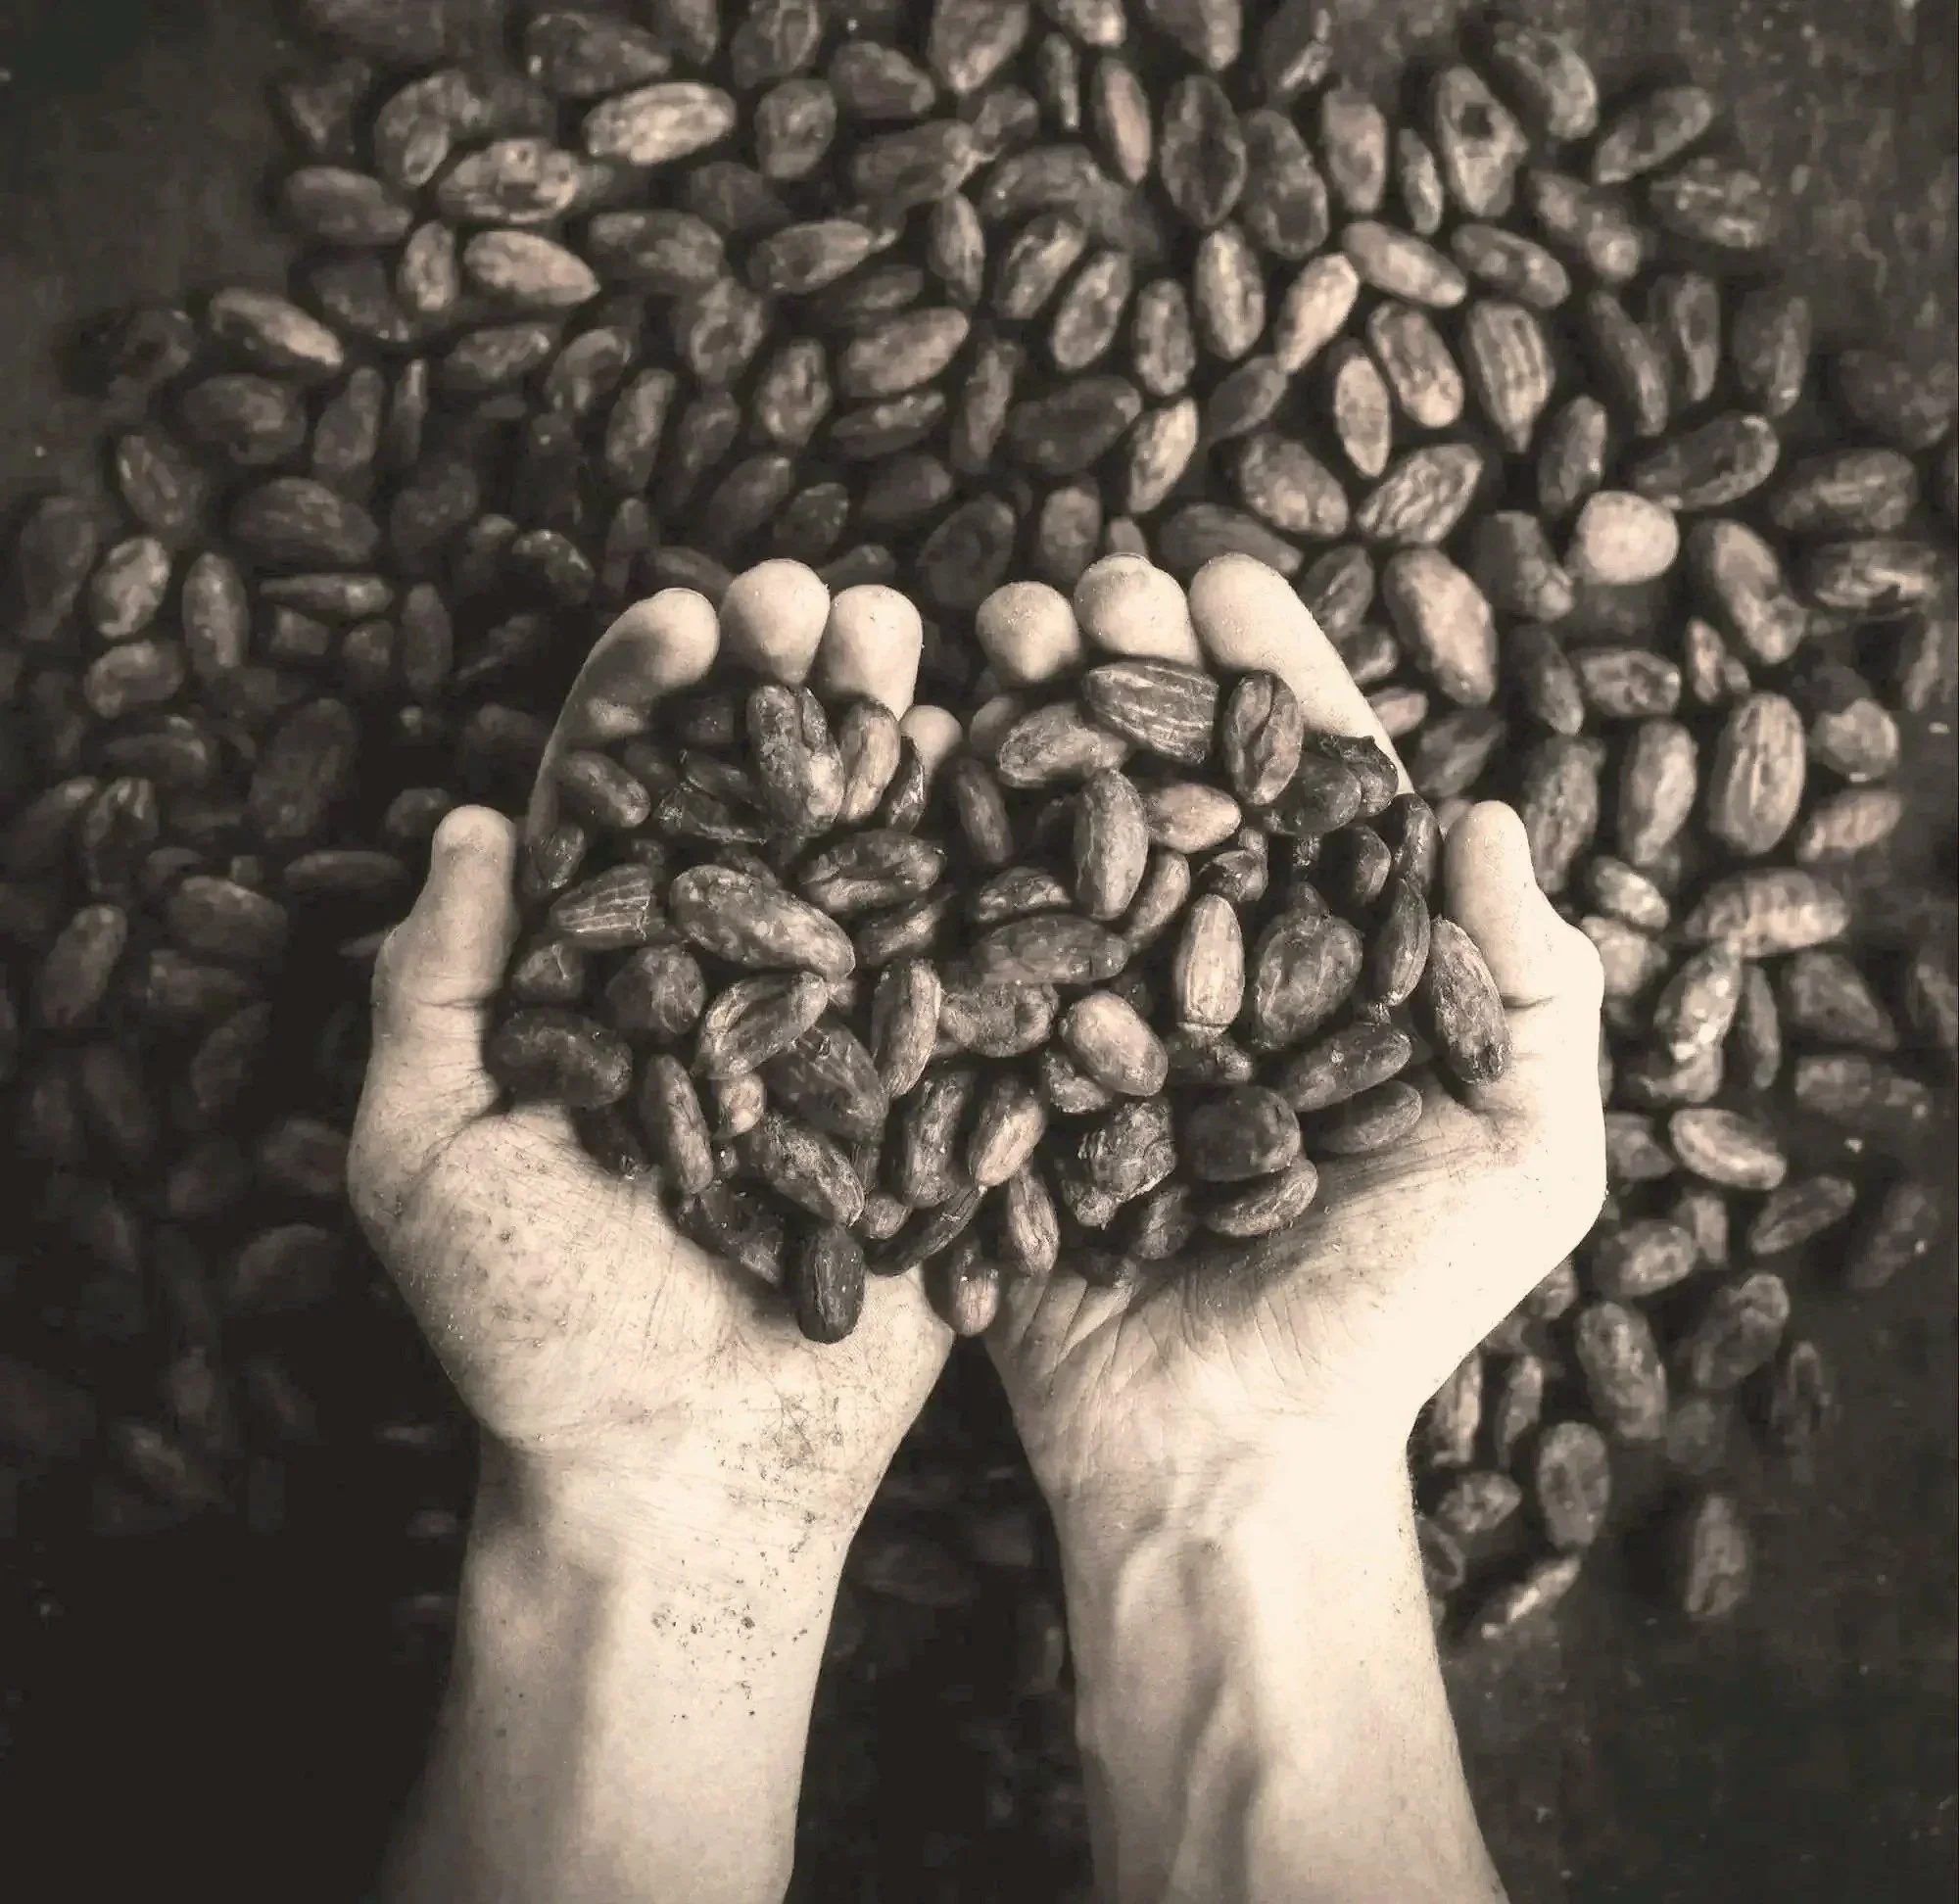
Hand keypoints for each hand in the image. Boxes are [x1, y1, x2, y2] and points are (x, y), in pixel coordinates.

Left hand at [347, 562, 957, 1556]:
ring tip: (928, 647)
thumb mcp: (428, 1158)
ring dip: (899, 740)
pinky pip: (974, 965)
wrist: (690, 1475)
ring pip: (875, 853)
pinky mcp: (937, 1090)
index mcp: (606, 973)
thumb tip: (475, 821)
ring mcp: (844, 1026)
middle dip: (792, 686)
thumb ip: (437, 991)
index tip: (687, 622)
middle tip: (824, 604)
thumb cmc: (533, 1332)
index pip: (623, 799)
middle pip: (762, 797)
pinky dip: (997, 867)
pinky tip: (1019, 769)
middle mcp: (731, 977)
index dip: (648, 698)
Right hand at [977, 554, 1607, 1525]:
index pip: (1308, 787)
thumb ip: (1531, 987)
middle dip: (1126, 669)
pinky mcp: (997, 1074)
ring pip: (1054, 835)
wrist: (1223, 1453)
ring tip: (982, 630)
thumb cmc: (1392, 1314)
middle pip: (1167, 782)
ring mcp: (1094, 1014)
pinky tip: (898, 748)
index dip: (1272, 676)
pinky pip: (959, 944)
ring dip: (1019, 722)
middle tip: (1083, 587)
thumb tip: (1491, 810)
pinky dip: (928, 845)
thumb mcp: (1524, 1158)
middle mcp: (1208, 966)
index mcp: (1332, 964)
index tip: (1223, 581)